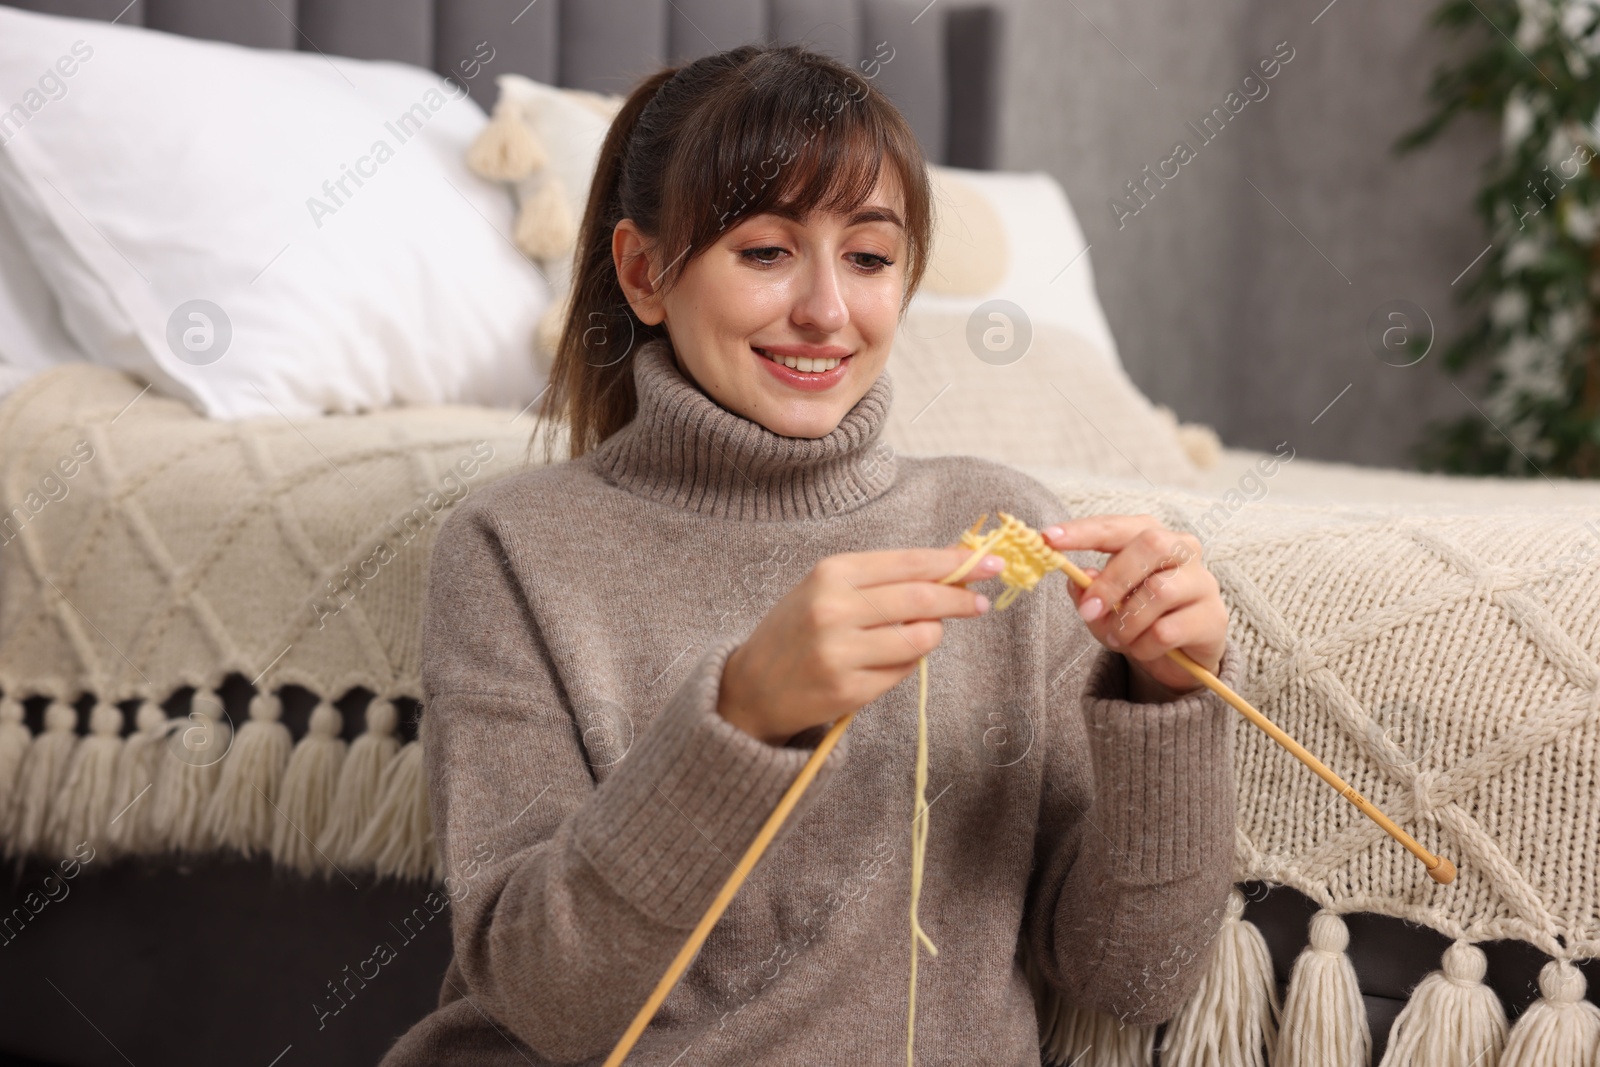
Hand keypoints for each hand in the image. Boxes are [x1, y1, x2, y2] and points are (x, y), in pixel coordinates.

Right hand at [717, 545, 1002, 744]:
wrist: (751, 687)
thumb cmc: (797, 630)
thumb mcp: (827, 589)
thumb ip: (882, 580)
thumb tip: (951, 569)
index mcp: (831, 573)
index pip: (908, 563)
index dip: (952, 563)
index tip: (987, 563)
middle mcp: (834, 609)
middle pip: (921, 598)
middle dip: (959, 598)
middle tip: (981, 602)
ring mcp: (841, 652)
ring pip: (919, 638)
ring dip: (929, 636)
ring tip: (913, 636)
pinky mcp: (848, 690)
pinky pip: (903, 672)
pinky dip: (905, 664)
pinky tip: (884, 662)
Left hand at [1040, 515, 1227, 697]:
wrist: (1177, 657)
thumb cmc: (1136, 618)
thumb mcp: (1102, 606)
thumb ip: (1086, 591)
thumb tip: (1077, 577)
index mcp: (1151, 536)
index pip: (1116, 526)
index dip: (1083, 531)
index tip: (1048, 539)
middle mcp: (1183, 549)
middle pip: (1150, 545)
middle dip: (1112, 580)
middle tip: (1088, 610)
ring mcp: (1203, 582)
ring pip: (1159, 591)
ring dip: (1127, 622)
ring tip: (1118, 638)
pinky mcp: (1213, 618)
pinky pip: (1167, 630)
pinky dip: (1144, 646)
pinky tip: (1143, 650)